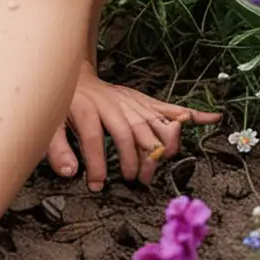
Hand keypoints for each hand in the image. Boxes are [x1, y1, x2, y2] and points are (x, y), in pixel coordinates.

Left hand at [46, 70, 220, 190]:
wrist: (76, 74)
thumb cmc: (64, 102)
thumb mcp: (49, 123)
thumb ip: (57, 148)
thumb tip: (69, 172)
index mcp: (89, 110)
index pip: (95, 139)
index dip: (96, 165)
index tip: (96, 185)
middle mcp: (115, 105)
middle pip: (134, 134)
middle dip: (138, 160)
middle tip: (137, 181)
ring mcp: (132, 103)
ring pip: (155, 123)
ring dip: (162, 145)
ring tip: (160, 163)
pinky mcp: (144, 101)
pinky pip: (169, 108)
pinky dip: (191, 114)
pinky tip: (210, 119)